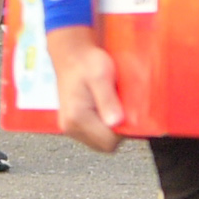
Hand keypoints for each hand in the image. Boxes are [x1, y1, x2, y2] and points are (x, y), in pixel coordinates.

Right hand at [47, 27, 126, 151]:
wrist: (71, 54)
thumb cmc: (86, 62)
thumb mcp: (101, 75)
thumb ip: (108, 100)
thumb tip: (116, 122)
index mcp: (76, 117)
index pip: (109, 141)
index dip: (124, 130)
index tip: (128, 112)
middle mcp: (70, 126)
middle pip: (105, 145)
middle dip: (119, 131)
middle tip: (122, 108)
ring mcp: (71, 127)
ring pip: (101, 141)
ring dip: (112, 129)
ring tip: (114, 106)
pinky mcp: (74, 125)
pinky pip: (96, 134)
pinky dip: (105, 126)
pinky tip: (107, 109)